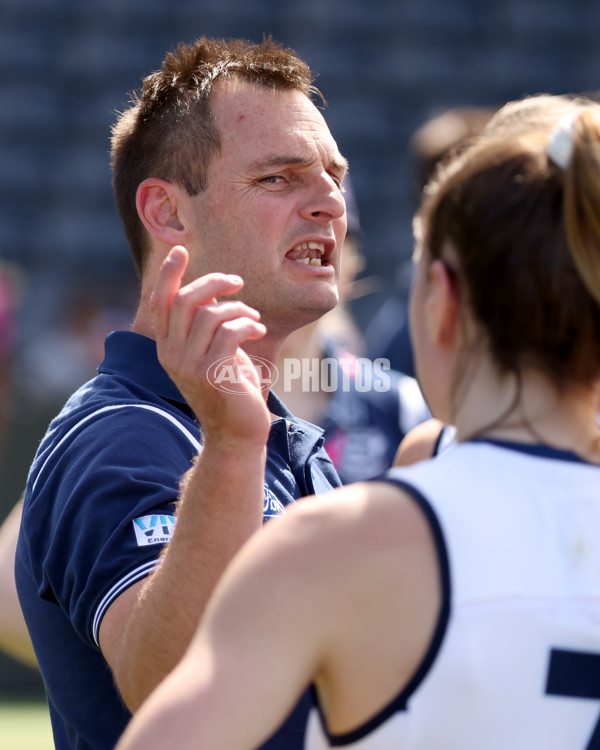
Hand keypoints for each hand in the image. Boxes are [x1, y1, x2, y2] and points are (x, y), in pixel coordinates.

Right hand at [150, 246, 270, 448]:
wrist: (238, 432)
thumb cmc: (231, 388)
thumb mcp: (214, 351)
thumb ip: (207, 325)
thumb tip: (212, 291)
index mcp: (167, 348)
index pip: (160, 302)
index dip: (168, 274)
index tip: (181, 251)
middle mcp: (172, 355)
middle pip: (184, 300)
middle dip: (213, 283)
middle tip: (237, 282)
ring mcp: (189, 365)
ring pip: (209, 314)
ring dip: (238, 309)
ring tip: (253, 318)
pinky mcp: (212, 373)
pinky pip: (229, 332)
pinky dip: (247, 325)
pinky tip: (257, 331)